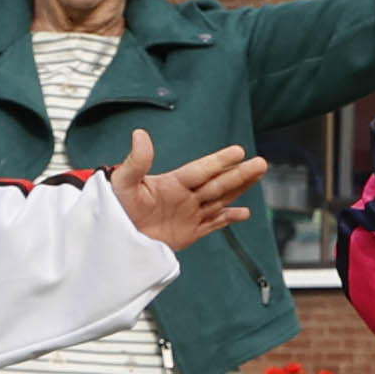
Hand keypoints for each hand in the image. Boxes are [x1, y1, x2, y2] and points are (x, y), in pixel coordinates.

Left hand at [105, 129, 267, 254]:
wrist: (113, 240)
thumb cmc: (114, 209)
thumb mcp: (124, 183)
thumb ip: (136, 161)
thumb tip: (140, 134)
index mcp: (172, 183)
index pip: (201, 170)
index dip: (219, 161)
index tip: (238, 152)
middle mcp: (185, 196)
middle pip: (218, 183)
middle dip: (239, 173)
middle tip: (261, 162)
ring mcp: (188, 214)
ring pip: (221, 199)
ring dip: (240, 188)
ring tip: (259, 174)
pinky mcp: (189, 233)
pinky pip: (213, 224)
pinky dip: (229, 219)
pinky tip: (244, 213)